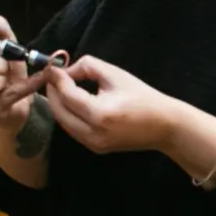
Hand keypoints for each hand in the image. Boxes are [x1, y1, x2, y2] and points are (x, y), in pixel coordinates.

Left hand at [44, 55, 177, 154]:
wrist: (164, 126)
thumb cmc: (143, 97)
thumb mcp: (116, 74)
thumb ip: (87, 66)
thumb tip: (65, 71)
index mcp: (100, 113)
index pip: (67, 95)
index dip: (56, 80)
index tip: (52, 67)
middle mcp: (93, 133)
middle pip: (59, 111)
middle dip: (52, 92)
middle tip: (52, 77)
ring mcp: (93, 144)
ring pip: (63, 122)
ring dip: (58, 104)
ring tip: (59, 88)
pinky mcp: (95, 148)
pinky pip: (73, 129)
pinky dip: (68, 115)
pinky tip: (71, 103)